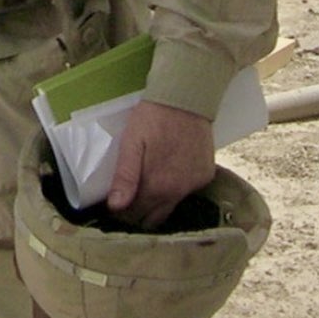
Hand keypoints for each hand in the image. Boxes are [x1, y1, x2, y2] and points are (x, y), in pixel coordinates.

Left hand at [106, 100, 215, 229]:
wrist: (185, 100)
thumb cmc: (152, 119)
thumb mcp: (131, 143)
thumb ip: (125, 176)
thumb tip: (116, 206)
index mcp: (158, 186)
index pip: (137, 215)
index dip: (123, 215)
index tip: (112, 210)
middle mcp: (180, 192)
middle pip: (156, 217)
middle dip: (139, 215)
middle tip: (124, 204)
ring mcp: (195, 185)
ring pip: (171, 206)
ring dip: (156, 205)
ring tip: (141, 195)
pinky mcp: (205, 176)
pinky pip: (186, 193)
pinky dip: (174, 191)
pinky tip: (164, 180)